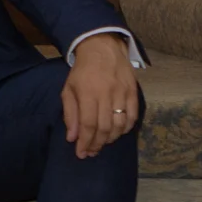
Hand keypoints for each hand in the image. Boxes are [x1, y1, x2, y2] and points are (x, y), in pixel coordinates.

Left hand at [60, 34, 138, 158]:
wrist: (102, 47)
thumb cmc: (82, 71)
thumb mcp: (68, 89)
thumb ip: (70, 114)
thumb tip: (72, 138)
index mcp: (88, 93)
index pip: (88, 125)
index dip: (85, 142)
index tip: (81, 154)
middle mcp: (107, 94)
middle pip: (105, 128)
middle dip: (97, 144)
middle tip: (91, 152)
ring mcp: (122, 92)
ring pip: (120, 124)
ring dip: (111, 139)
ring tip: (102, 143)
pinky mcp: (133, 91)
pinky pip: (133, 116)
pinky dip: (126, 128)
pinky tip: (118, 132)